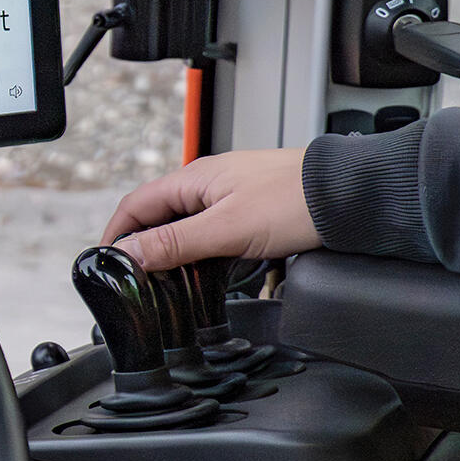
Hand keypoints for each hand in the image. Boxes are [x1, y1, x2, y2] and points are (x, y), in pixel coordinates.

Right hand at [100, 148, 320, 271]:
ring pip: (187, 225)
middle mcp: (209, 183)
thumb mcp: (226, 228)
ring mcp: (232, 196)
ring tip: (168, 282)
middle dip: (143, 245)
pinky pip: (213, 231)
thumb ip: (175, 242)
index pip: (136, 204)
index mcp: (194, 178)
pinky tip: (208, 271)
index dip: (116, 233)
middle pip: (159, 216)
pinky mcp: (253, 211)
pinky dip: (202, 252)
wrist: (353, 196)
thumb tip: (130, 254)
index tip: (106, 261)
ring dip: (174, 251)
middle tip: (135, 279)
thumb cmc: (298, 200)